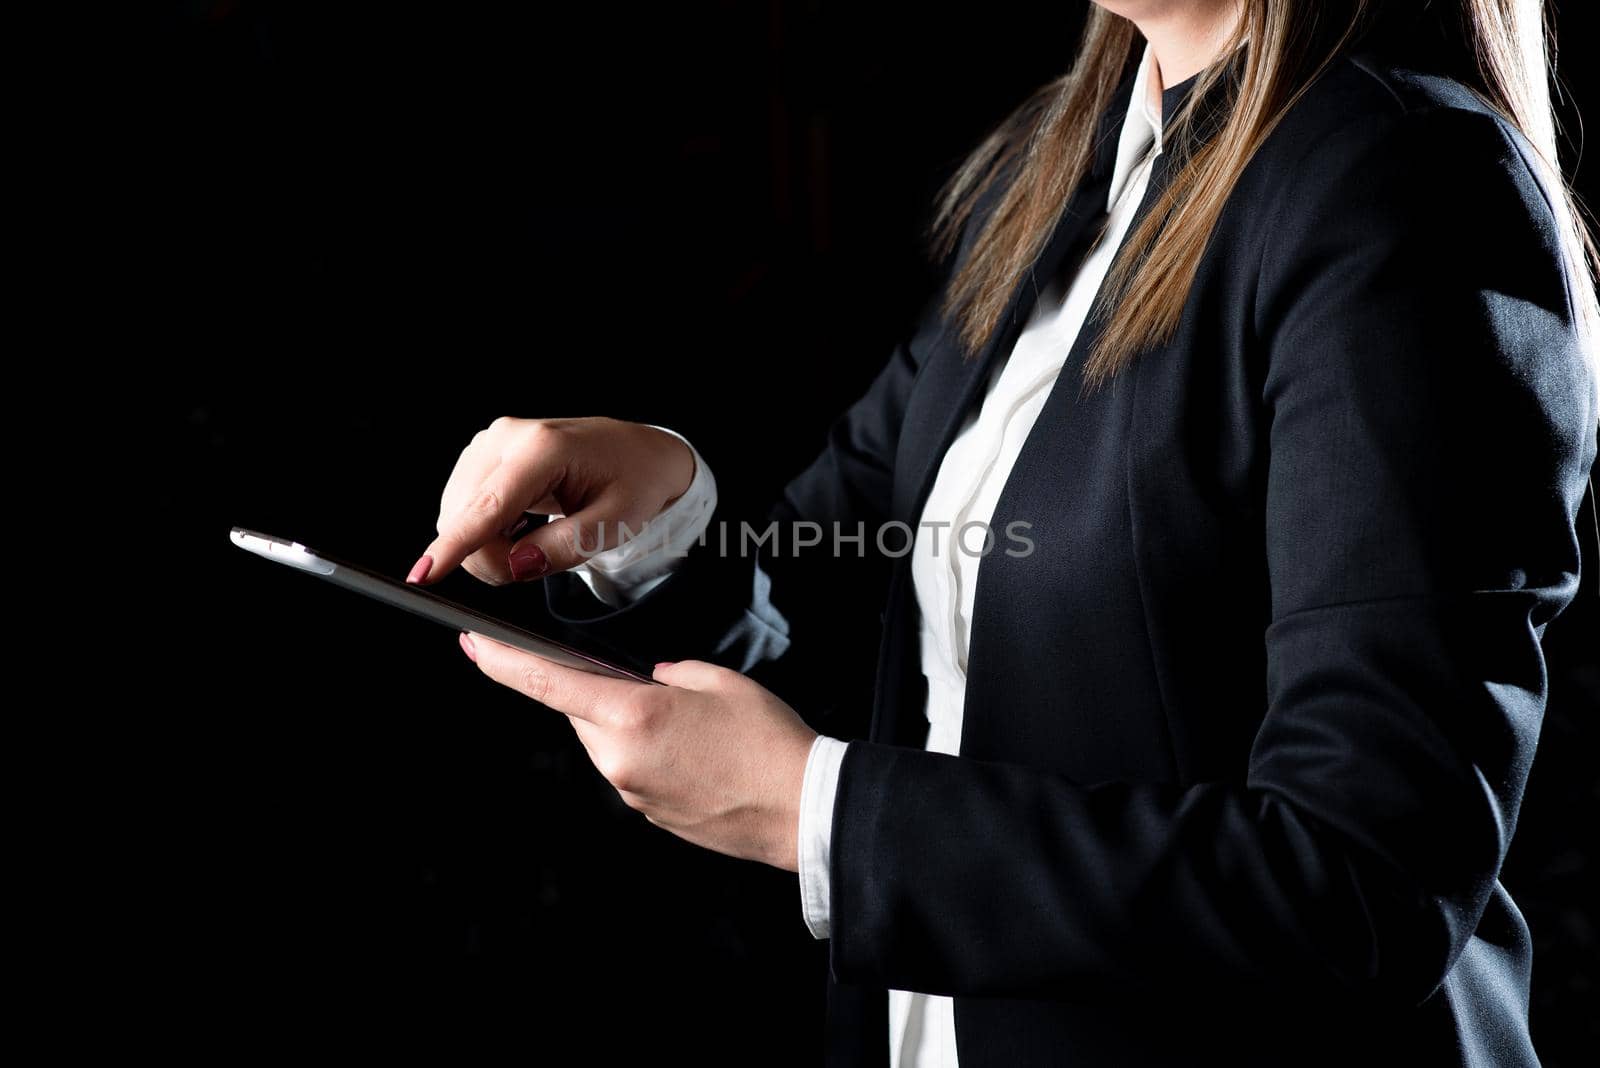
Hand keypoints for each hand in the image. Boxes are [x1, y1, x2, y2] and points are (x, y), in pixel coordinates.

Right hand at [409, 416, 695, 586]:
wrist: (640, 452)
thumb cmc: (635, 481)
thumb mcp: (616, 523)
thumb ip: (566, 547)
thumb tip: (516, 564)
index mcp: (544, 447)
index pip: (488, 506)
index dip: (455, 545)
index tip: (424, 575)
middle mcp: (509, 436)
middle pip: (464, 516)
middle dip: (490, 556)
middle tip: (538, 561)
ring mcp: (492, 440)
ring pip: (458, 514)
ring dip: (487, 544)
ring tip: (537, 538)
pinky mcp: (485, 452)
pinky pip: (465, 506)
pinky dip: (487, 529)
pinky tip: (522, 525)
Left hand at [458, 633, 818, 872]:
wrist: (803, 808)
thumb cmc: (769, 740)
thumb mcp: (719, 681)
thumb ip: (671, 673)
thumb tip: (652, 680)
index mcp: (633, 715)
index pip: (548, 683)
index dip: (504, 662)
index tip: (473, 644)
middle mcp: (620, 759)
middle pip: (582, 713)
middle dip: (605, 694)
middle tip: (656, 689)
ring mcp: (632, 792)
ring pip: (609, 743)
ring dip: (633, 726)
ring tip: (694, 728)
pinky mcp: (649, 814)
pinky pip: (633, 770)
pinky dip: (653, 754)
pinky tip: (698, 754)